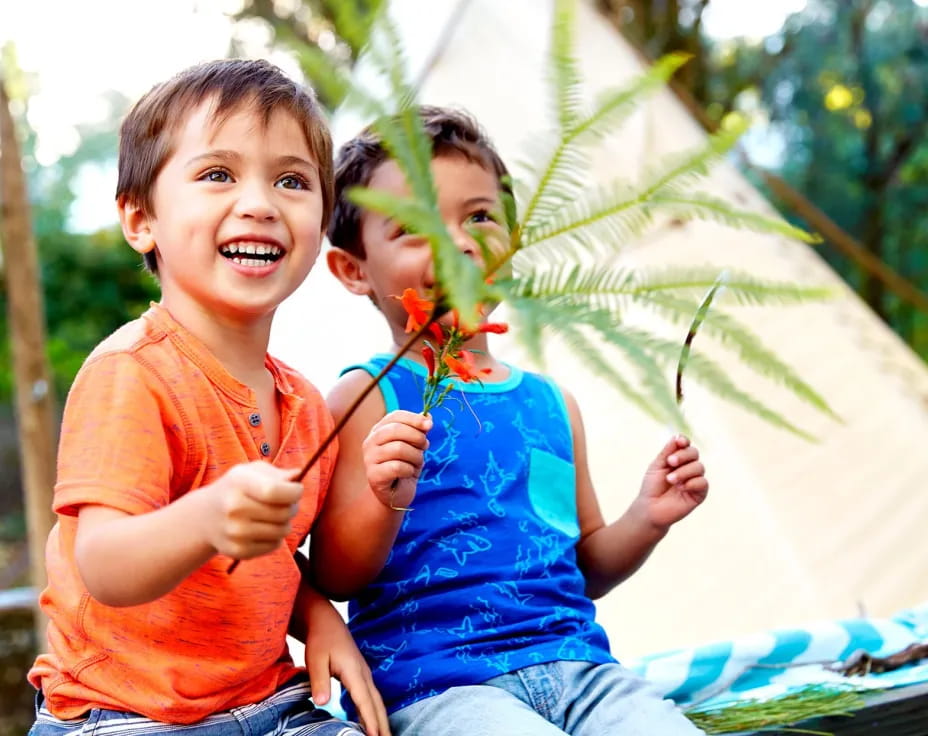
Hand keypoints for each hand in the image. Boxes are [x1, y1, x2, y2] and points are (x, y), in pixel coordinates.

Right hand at [203, 462, 301, 558]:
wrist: (206, 516)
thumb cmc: (237, 489)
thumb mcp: (252, 472)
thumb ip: (278, 473)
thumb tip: (298, 475)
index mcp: (238, 483)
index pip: (274, 491)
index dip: (293, 492)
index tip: (297, 490)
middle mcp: (234, 508)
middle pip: (282, 512)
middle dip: (292, 507)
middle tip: (287, 503)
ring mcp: (235, 532)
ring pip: (282, 530)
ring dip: (285, 523)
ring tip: (274, 516)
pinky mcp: (238, 551)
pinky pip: (274, 545)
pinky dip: (276, 537)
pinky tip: (263, 529)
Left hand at [305, 597, 388, 735]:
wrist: (327, 622)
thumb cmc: (320, 640)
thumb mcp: (315, 659)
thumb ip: (319, 680)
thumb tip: (323, 702)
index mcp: (353, 670)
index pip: (364, 699)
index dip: (369, 719)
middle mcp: (363, 673)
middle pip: (376, 703)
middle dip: (382, 724)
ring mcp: (364, 674)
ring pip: (376, 700)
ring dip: (381, 719)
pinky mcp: (361, 675)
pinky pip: (371, 696)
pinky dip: (375, 711)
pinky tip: (372, 722)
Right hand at [362, 410, 430, 509]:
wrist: (395, 494)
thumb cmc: (405, 466)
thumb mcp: (414, 446)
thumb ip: (419, 430)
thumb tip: (429, 417)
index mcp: (379, 430)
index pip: (395, 416)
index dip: (414, 419)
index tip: (429, 425)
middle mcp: (370, 442)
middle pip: (395, 430)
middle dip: (416, 437)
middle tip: (425, 446)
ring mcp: (369, 459)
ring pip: (398, 448)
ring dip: (415, 456)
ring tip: (417, 462)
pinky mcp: (373, 475)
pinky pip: (397, 467)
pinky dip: (409, 469)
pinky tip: (409, 473)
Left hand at [635, 435, 707, 530]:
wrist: (650, 508)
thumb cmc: (652, 486)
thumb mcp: (657, 465)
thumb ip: (667, 452)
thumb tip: (677, 436)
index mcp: (678, 459)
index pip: (686, 445)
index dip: (684, 441)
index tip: (679, 441)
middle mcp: (688, 468)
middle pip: (694, 453)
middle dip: (683, 455)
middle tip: (670, 462)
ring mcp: (695, 480)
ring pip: (699, 467)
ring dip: (684, 471)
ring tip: (670, 479)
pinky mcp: (700, 494)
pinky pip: (703, 482)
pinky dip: (692, 483)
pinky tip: (681, 487)